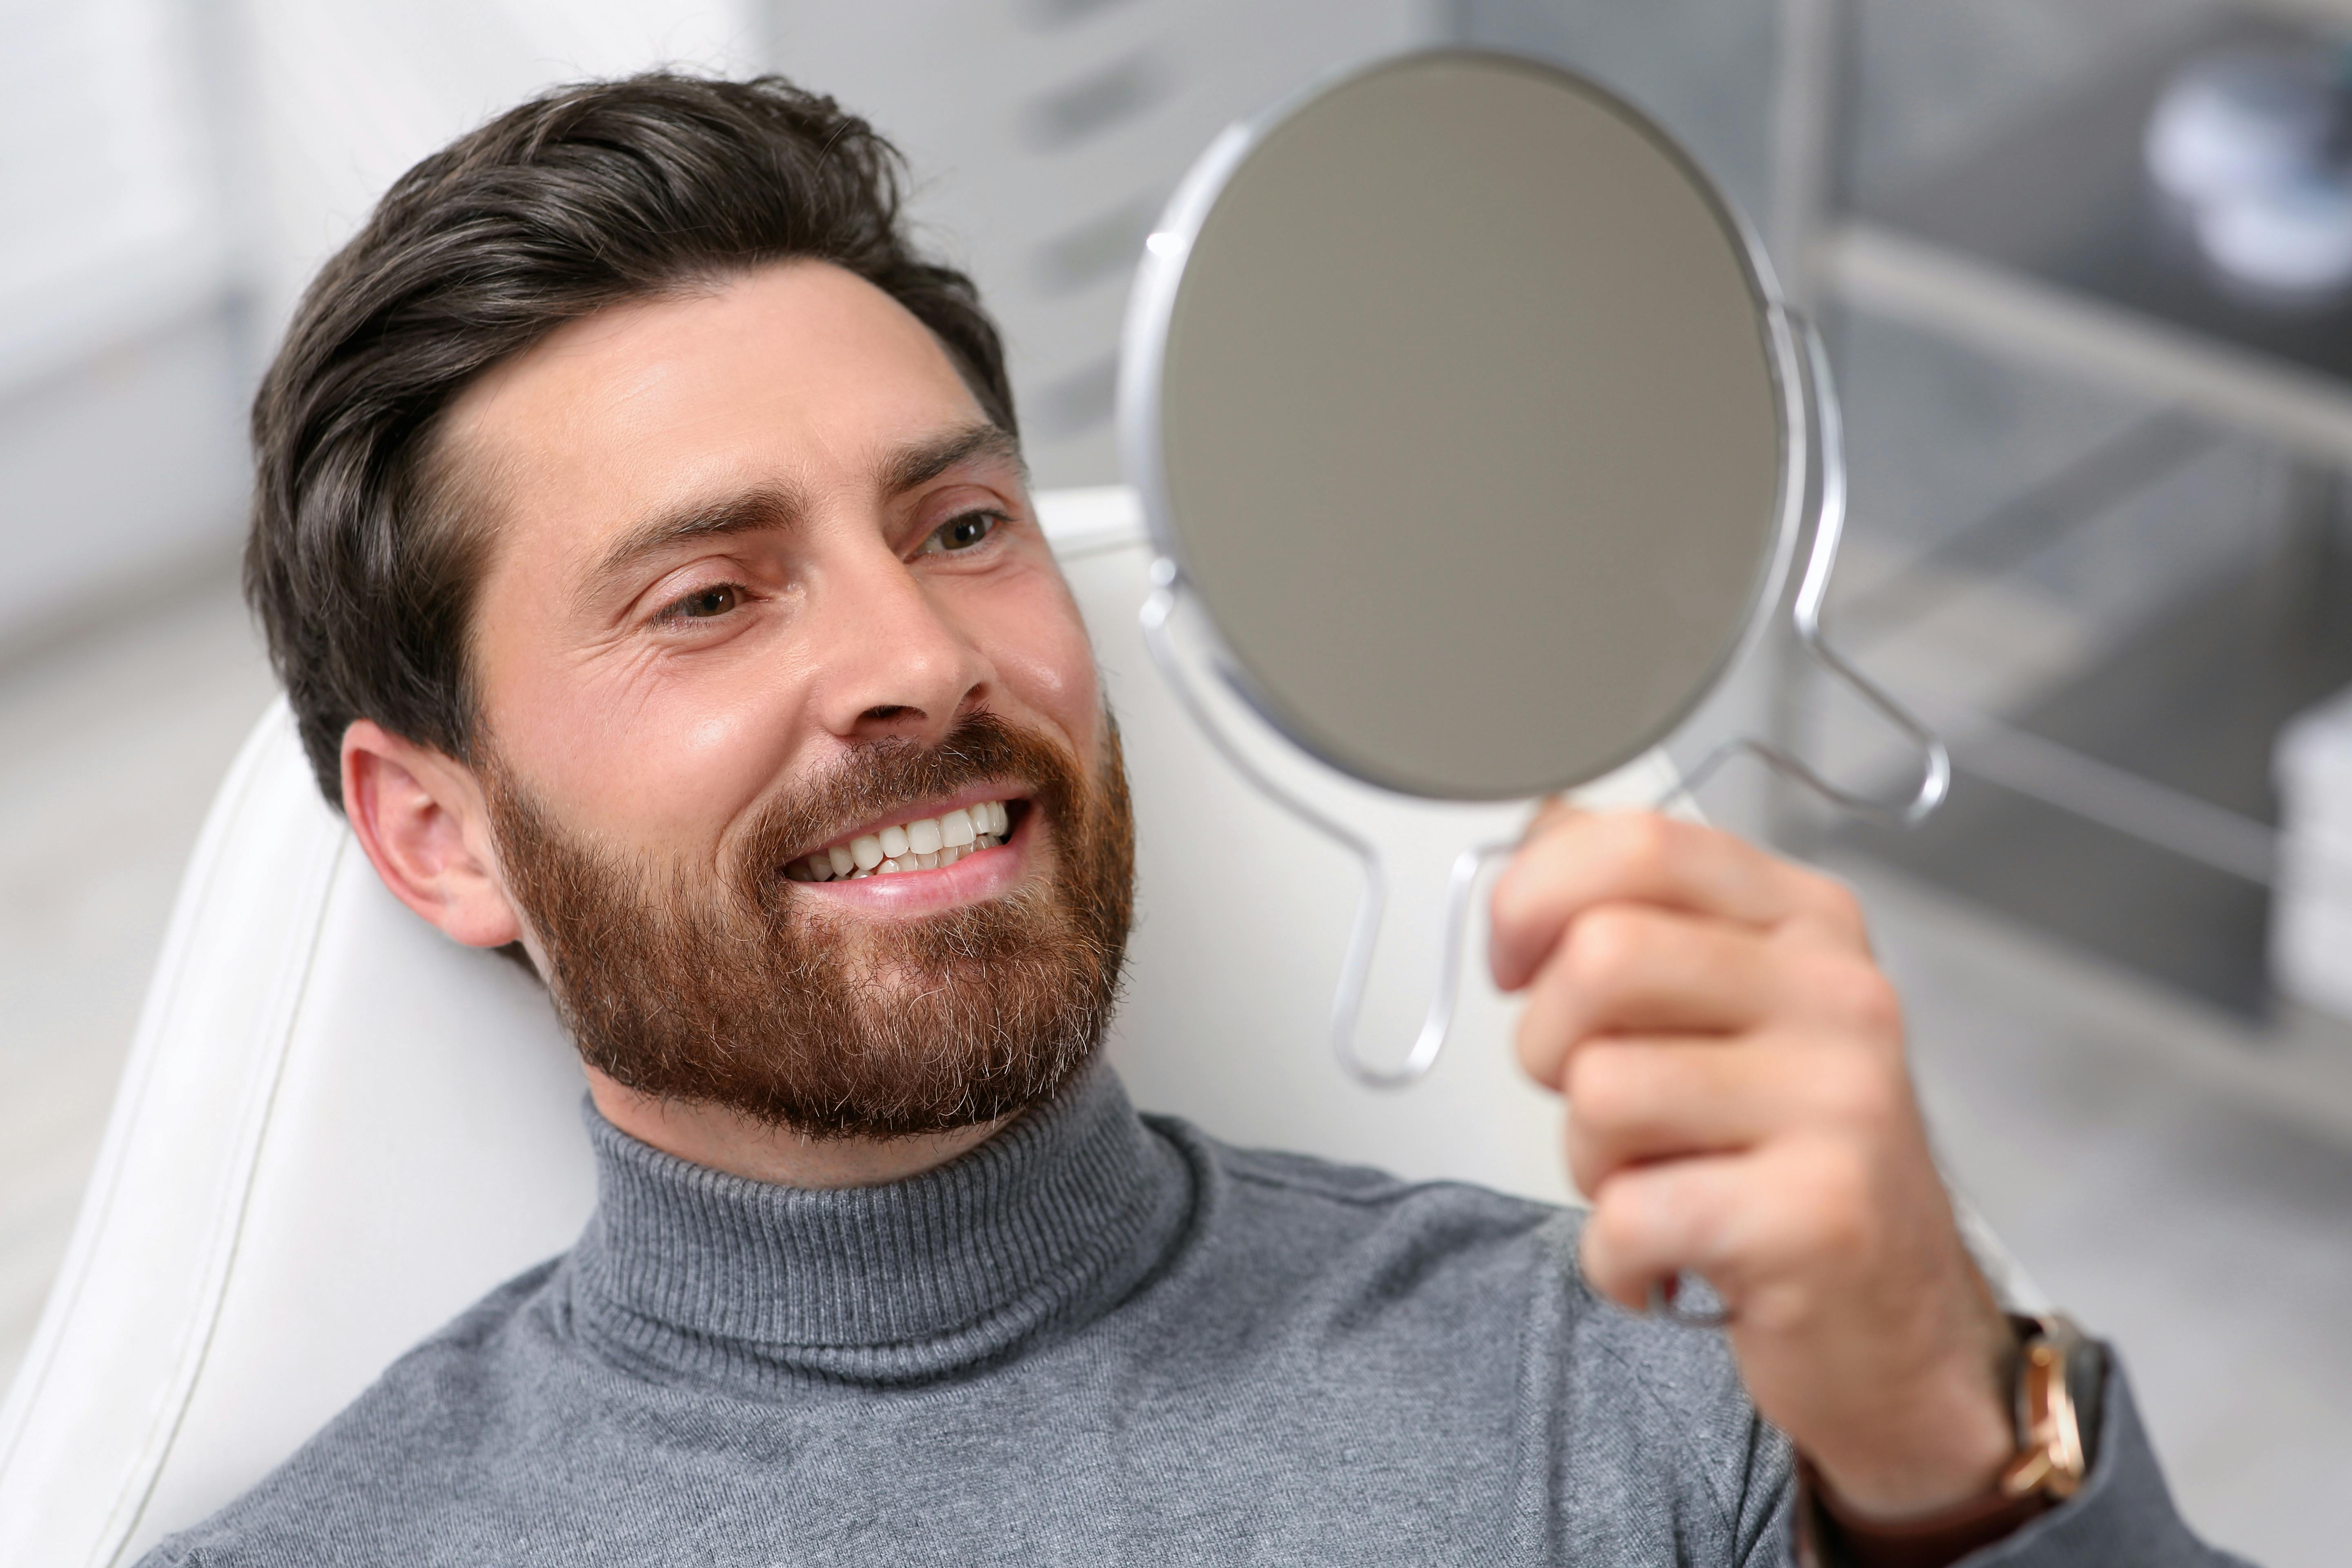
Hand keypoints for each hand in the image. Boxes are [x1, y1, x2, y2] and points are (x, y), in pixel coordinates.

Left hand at [1489, 805, 2015, 1518]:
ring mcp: (1839, 1103)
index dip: (1532, 897)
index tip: (1518, 962)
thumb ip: (1633, 912)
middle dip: (1549, 1043)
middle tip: (1599, 1101)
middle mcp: (1835, 994)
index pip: (1637, 844)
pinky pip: (1628, 1214)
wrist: (1895, 1322)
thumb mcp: (1723, 1004)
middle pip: (1602, 957)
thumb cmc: (1782, 1156)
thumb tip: (1538, 836)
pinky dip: (1615, 1258)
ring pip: (1602, 1089)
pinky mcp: (1817, 1217)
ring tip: (1658, 1184)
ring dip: (1589, 1161)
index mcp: (1804, 921)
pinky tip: (1672, 1259)